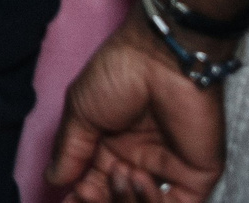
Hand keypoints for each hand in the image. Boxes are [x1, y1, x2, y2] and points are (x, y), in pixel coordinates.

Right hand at [47, 15, 227, 200]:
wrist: (158, 60)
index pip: (93, 185)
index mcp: (109, 147)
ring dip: (125, 201)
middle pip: (116, 201)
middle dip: (100, 202)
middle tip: (86, 192)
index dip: (80, 198)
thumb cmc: (116, 74)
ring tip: (119, 173)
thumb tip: (54, 181)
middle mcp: (137, 162)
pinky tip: (139, 177)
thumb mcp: (80, 111)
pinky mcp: (194, 176)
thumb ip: (70, 150)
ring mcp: (167, 170)